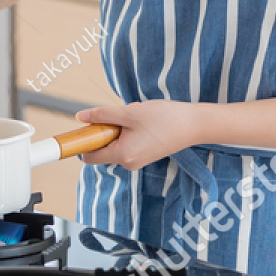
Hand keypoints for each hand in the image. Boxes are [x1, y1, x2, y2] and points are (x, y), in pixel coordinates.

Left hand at [74, 100, 201, 170]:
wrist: (194, 125)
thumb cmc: (164, 118)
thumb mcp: (129, 112)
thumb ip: (102, 115)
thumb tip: (81, 117)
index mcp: (122, 155)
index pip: (89, 157)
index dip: (83, 142)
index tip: (85, 128)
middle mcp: (129, 163)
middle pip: (102, 149)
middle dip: (105, 131)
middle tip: (120, 116)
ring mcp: (137, 160)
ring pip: (115, 144)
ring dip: (119, 129)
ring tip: (137, 118)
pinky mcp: (145, 155)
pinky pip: (127, 143)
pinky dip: (129, 131)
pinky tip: (144, 122)